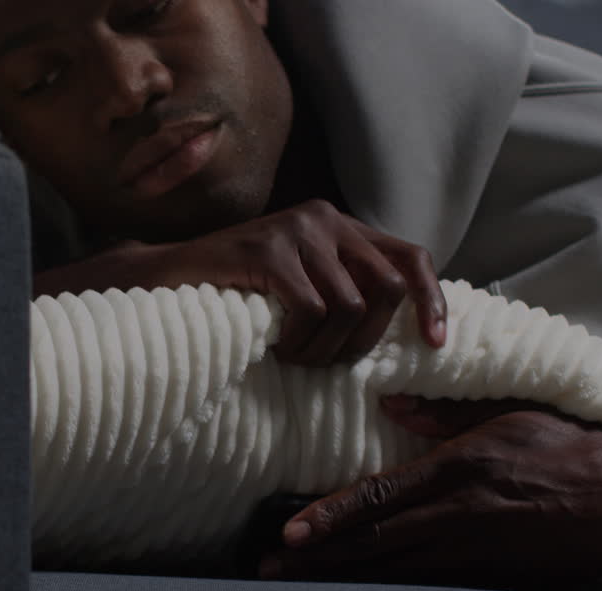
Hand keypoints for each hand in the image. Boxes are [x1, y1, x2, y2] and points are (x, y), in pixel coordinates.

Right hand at [158, 200, 445, 364]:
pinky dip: (299, 342)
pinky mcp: (267, 250)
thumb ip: (343, 287)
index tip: (434, 345)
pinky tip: (278, 348)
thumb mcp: (301, 281)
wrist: (167, 276)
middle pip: (386, 290)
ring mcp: (296, 230)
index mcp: (339, 224)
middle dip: (364, 340)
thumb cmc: (236, 290)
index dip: (431, 302)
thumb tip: (402, 331)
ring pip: (349, 308)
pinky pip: (310, 311)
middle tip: (329, 362)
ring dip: (325, 349)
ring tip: (295, 357)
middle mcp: (324, 217)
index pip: (410, 258)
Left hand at [259, 396, 601, 589]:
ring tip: (296, 583)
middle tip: (270, 569)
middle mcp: (458, 514)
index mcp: (459, 468)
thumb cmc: (570, 444)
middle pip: (374, 543)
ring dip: (341, 577)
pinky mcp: (487, 571)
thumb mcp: (509, 411)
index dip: (331, 516)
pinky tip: (354, 589)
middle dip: (318, 558)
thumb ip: (444, 413)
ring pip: (393, 568)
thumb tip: (389, 406)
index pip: (379, 496)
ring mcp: (472, 549)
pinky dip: (384, 585)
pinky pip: (424, 580)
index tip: (290, 532)